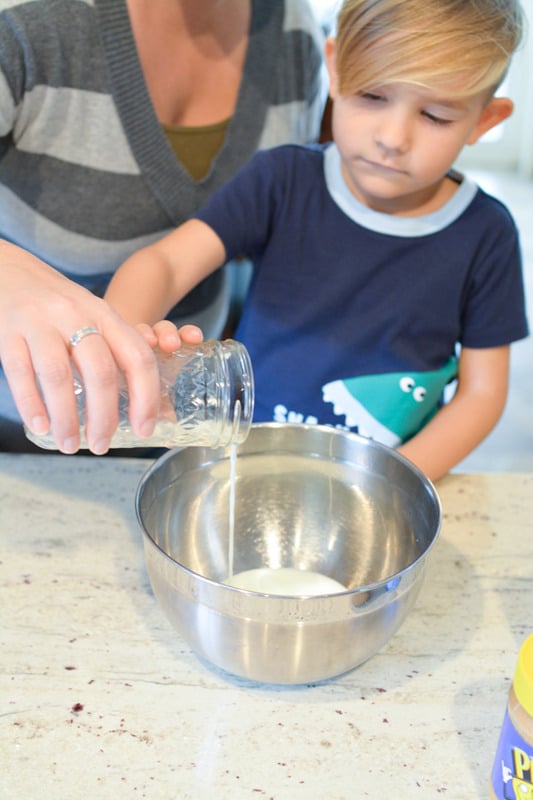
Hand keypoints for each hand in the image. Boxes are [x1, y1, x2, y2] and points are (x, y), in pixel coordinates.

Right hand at [0, 242, 200, 453]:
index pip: (137, 357)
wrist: (12, 270)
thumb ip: (116, 351)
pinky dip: (32, 404)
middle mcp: (76, 316)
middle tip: (103, 445)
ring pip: (58, 376)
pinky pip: (20, 372)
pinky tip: (41, 427)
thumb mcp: (95, 317)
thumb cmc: (61, 306)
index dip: (145, 397)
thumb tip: (142, 408)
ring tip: (69, 445)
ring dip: (66, 418)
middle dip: (104, 416)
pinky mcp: (8, 330)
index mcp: (106, 315)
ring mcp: (40, 322)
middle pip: (100, 371)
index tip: (144, 428)